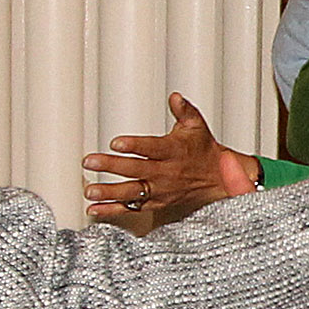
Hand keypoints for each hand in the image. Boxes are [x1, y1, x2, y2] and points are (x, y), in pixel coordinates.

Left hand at [83, 94, 254, 222]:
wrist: (217, 179)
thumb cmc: (203, 150)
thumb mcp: (196, 126)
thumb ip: (184, 110)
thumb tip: (175, 97)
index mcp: (174, 151)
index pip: (152, 148)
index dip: (134, 146)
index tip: (116, 143)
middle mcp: (166, 172)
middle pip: (136, 169)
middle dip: (112, 166)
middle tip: (91, 161)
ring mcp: (160, 190)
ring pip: (132, 192)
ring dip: (109, 192)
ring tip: (90, 190)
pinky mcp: (156, 203)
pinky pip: (132, 208)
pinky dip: (113, 210)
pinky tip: (95, 208)